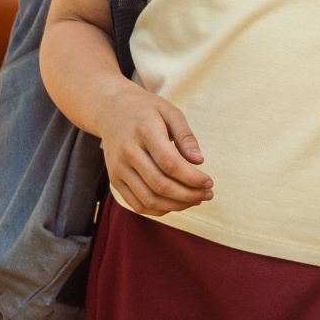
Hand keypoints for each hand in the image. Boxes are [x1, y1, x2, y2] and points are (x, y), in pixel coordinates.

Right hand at [96, 86, 213, 215]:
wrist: (110, 109)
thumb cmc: (145, 109)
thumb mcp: (169, 111)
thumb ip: (185, 136)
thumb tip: (199, 161)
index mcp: (144, 132)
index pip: (170, 164)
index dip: (192, 178)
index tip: (209, 182)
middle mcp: (128, 152)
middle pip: (160, 185)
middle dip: (188, 195)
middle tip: (207, 194)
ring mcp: (118, 168)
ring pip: (149, 199)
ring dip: (176, 205)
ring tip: (195, 200)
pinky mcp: (114, 180)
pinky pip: (136, 204)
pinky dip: (158, 210)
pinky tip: (175, 203)